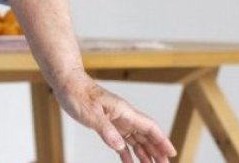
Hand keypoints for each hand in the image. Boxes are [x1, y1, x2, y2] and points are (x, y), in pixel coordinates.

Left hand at [55, 75, 175, 161]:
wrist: (67, 83)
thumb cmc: (78, 93)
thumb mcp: (91, 113)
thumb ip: (106, 130)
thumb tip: (120, 147)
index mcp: (124, 111)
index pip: (150, 127)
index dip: (162, 140)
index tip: (171, 153)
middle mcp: (124, 116)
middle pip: (146, 136)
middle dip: (157, 151)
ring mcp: (116, 121)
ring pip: (136, 140)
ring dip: (145, 153)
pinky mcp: (107, 124)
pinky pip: (122, 141)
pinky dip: (127, 153)